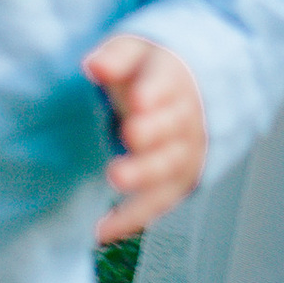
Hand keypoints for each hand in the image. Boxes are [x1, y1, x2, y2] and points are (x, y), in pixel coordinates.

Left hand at [82, 33, 208, 242]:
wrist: (188, 97)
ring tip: (113, 179)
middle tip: (129, 134)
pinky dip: (131, 218)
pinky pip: (155, 204)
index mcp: (173, 79)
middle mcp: (185, 118)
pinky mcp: (175, 184)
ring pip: (167, 167)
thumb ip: (116, 57)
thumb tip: (95, 65)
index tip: (137, 99)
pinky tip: (102, 229)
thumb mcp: (135, 53)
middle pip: (172, 127)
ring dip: (142, 175)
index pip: (167, 82)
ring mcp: (183, 153)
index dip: (154, 91)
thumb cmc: (147, 73)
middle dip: (152, 133)